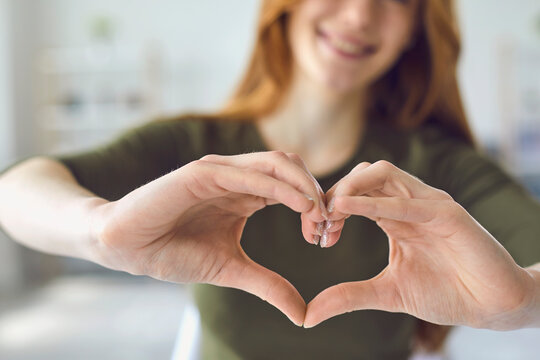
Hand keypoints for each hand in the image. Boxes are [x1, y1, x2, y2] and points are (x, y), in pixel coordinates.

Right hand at [89, 151, 326, 325]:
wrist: (127, 248)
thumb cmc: (173, 252)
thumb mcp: (231, 270)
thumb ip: (268, 285)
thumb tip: (303, 313)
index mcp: (246, 193)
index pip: (293, 186)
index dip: (316, 206)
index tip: (324, 237)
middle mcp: (237, 176)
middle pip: (292, 167)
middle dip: (317, 192)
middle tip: (327, 226)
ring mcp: (220, 171)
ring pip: (276, 163)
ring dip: (304, 187)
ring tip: (318, 216)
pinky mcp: (200, 173)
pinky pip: (247, 174)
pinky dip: (278, 187)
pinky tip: (299, 206)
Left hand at [304, 160, 535, 329]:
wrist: (491, 306)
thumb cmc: (445, 293)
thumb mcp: (388, 293)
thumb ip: (350, 296)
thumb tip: (310, 314)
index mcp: (395, 215)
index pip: (355, 193)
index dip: (330, 206)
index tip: (314, 232)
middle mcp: (410, 203)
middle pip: (364, 175)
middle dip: (334, 192)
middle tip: (317, 222)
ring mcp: (430, 204)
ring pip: (384, 173)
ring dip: (350, 187)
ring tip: (330, 211)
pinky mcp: (448, 214)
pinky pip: (408, 201)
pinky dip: (375, 202)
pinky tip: (348, 208)